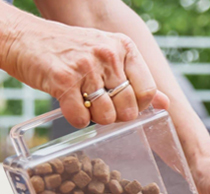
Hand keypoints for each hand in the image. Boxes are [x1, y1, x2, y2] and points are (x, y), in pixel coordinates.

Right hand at [2, 14, 168, 127]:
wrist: (25, 39)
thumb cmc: (70, 51)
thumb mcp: (108, 56)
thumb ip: (136, 79)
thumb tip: (165, 104)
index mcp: (124, 48)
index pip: (148, 90)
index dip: (138, 106)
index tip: (124, 104)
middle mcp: (108, 54)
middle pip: (129, 107)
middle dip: (117, 116)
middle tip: (101, 107)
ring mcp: (86, 66)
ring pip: (107, 116)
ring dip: (96, 119)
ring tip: (85, 104)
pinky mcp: (63, 80)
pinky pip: (81, 118)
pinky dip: (77, 120)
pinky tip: (71, 108)